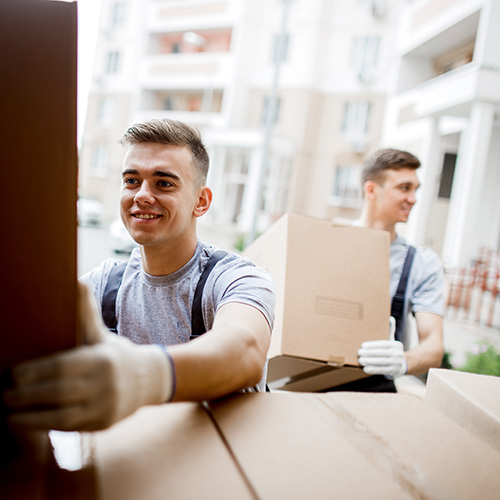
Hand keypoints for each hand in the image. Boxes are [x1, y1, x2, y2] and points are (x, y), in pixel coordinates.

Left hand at [3, 283, 174, 430]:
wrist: (147, 379)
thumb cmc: (114, 355)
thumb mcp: (101, 334)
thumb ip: (85, 313)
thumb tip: (76, 282)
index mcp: (101, 359)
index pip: (61, 366)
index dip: (34, 372)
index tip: (13, 374)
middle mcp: (104, 384)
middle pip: (58, 392)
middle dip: (27, 396)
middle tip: (3, 394)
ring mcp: (105, 407)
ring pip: (62, 417)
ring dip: (31, 417)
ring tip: (9, 415)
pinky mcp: (103, 424)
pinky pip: (71, 428)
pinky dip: (47, 426)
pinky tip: (30, 422)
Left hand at [358, 340, 407, 377]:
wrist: (404, 365)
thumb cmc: (391, 353)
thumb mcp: (391, 347)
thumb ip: (381, 345)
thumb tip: (364, 346)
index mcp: (396, 345)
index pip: (382, 344)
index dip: (372, 345)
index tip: (362, 345)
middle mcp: (398, 353)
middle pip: (380, 353)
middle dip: (368, 353)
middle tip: (359, 353)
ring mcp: (397, 363)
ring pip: (380, 362)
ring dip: (369, 361)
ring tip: (360, 360)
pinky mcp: (394, 371)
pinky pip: (381, 370)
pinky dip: (372, 369)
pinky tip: (365, 369)